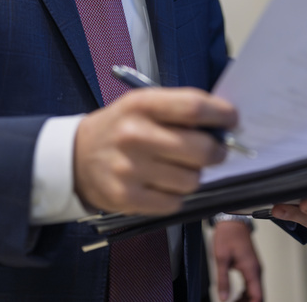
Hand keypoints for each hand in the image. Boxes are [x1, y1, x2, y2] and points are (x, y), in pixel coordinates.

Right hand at [74, 87, 236, 213]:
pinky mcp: (127, 198)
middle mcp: (134, 135)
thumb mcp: (142, 105)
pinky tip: (161, 185)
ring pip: (191, 180)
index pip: (194, 107)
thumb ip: (179, 110)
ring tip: (176, 168)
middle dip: (216, 152)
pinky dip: (175, 196)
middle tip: (214, 151)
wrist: (75, 157)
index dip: (221, 114)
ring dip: (192, 176)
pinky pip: (174, 202)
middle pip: (200, 149)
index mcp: (141, 105)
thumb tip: (223, 127)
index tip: (231, 120)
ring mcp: (129, 169)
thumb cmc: (119, 128)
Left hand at [212, 220, 262, 301]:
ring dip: (246, 299)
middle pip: (257, 295)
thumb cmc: (228, 235)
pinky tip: (236, 296)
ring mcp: (254, 268)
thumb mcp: (221, 259)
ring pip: (255, 291)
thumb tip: (223, 298)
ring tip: (233, 301)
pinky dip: (245, 293)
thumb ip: (222, 280)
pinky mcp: (250, 266)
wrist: (232, 222)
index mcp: (251, 269)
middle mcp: (256, 270)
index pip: (257, 296)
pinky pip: (251, 284)